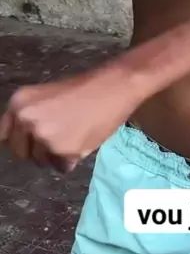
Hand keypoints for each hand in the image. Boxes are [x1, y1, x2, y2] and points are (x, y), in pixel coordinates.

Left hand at [0, 64, 140, 171]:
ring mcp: (43, 136)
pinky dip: (71, 159)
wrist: (114, 86)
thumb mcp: (45, 97)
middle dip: (38, 150)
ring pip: (41, 161)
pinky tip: (83, 140)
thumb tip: (20, 142)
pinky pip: (61, 167)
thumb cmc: (84, 89)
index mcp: (19, 103)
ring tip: (75, 134)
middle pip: (21, 153)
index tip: (30, 143)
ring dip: (56, 155)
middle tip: (60, 136)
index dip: (20, 141)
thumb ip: (29, 117)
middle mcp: (26, 119)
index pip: (4, 136)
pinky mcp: (61, 151)